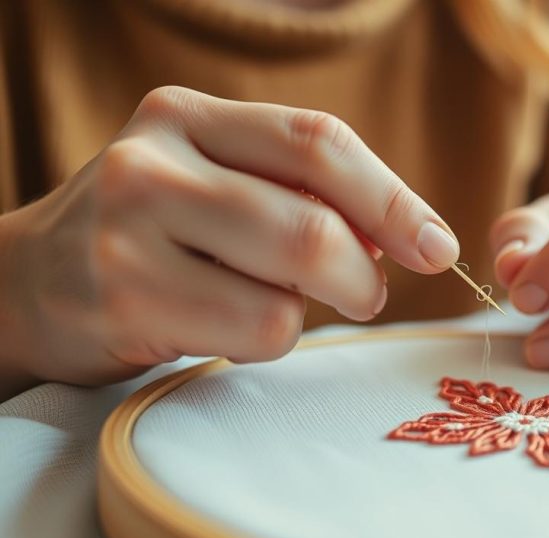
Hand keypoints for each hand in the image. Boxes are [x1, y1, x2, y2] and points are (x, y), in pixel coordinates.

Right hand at [0, 86, 458, 388]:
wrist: (30, 285)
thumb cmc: (152, 236)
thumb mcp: (216, 185)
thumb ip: (301, 195)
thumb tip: (402, 236)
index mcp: (189, 116)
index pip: (318, 142)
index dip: (393, 198)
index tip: (437, 246)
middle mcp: (153, 161)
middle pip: (312, 223)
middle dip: (363, 274)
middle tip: (367, 294)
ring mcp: (128, 230)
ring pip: (287, 289)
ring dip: (310, 311)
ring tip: (273, 306)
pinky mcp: (123, 300)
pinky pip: (253, 331)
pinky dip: (269, 339)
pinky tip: (227, 326)